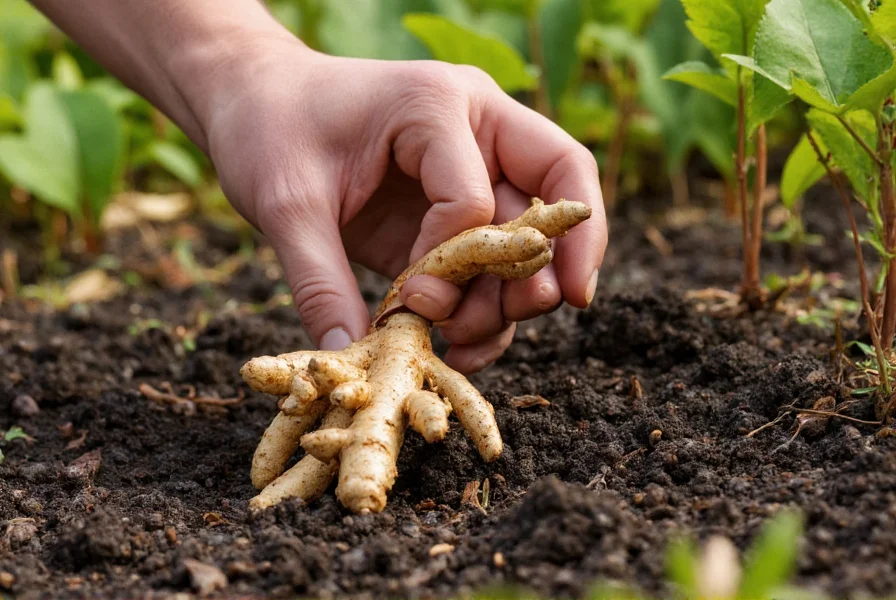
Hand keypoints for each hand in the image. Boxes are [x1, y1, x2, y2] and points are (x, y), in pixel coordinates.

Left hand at [205, 39, 606, 372]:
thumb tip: (348, 355)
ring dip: (514, 299)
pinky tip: (463, 348)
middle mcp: (477, 126)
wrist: (255, 103)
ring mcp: (474, 165)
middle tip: (499, 322)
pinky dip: (490, 306)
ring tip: (466, 345)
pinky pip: (497, 257)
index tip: (409, 296)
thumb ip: (319, 280)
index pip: (477, 196)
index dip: (451, 261)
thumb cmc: (269, 128)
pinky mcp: (455, 207)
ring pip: (533, 235)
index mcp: (436, 104)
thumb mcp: (284, 203)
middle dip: (538, 272)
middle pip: (555, 195)